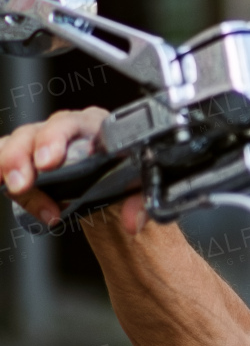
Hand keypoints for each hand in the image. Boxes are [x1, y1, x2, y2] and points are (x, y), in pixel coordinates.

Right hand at [0, 107, 146, 234]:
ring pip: (14, 145)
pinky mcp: (24, 160)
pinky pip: (3, 159)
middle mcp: (63, 130)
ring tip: (15, 188)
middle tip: (23, 183)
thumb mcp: (139, 186)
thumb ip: (140, 202)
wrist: (114, 185)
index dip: (56, 139)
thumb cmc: (125, 173)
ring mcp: (40, 143)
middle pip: (34, 133)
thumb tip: (132, 221)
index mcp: (94, 127)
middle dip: (23, 157)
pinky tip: (1, 182)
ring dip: (8, 165)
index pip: (72, 123)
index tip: (49, 162)